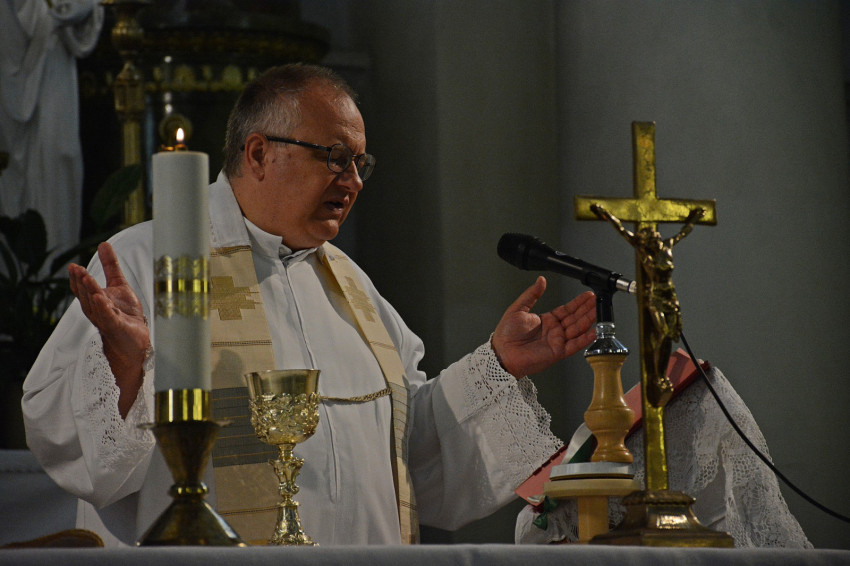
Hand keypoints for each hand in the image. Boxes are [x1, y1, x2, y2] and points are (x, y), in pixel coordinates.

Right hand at [69, 242, 149, 416]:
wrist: (135, 342)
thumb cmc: (125, 314)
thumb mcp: (120, 285)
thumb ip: (111, 266)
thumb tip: (103, 244)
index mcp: (96, 301)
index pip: (83, 289)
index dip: (78, 279)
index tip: (73, 266)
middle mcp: (98, 311)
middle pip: (86, 297)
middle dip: (81, 283)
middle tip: (76, 270)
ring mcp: (107, 321)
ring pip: (95, 307)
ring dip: (91, 293)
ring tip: (88, 280)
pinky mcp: (118, 329)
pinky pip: (109, 318)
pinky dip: (104, 309)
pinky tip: (102, 299)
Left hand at [491, 276, 595, 377]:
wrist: (502, 352)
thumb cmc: (506, 334)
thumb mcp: (518, 308)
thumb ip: (532, 294)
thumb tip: (541, 280)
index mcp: (547, 320)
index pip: (567, 309)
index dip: (578, 302)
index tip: (588, 295)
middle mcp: (554, 330)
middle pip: (575, 318)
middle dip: (587, 309)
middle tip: (598, 301)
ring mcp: (557, 341)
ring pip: (578, 329)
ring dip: (589, 321)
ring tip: (599, 312)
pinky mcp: (558, 352)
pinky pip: (575, 345)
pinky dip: (585, 339)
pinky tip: (594, 331)